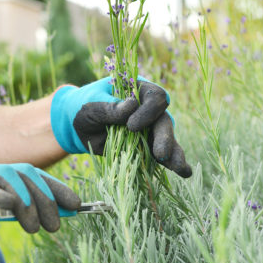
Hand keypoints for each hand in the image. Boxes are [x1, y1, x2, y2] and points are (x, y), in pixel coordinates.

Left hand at [50, 77, 191, 177]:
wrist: (77, 126)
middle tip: (160, 154)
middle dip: (164, 137)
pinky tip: (185, 172)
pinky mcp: (147, 146)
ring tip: (181, 168)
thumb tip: (131, 105)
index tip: (131, 126)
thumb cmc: (84, 107)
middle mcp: (149, 109)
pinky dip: (173, 162)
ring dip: (174, 153)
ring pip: (167, 139)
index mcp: (138, 90)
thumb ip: (110, 107)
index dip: (148, 111)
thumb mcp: (91, 105)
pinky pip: (163, 155)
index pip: (155, 96)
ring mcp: (150, 129)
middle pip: (164, 120)